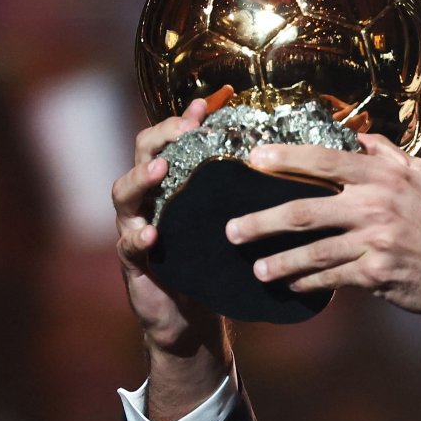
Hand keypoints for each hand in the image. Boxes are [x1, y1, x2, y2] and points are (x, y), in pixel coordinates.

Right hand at [113, 98, 225, 355]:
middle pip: (142, 156)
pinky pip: (128, 245)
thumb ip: (248, 199)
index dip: (183, 121)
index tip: (203, 103)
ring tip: (159, 170)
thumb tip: (296, 170)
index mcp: (174, 188)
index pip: (172, 143)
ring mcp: (135, 228)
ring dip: (141, 179)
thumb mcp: (231, 227)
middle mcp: (150, 201)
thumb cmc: (215, 266)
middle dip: (159, 138)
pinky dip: (138, 236)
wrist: (191, 317)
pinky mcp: (133, 262)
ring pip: (124, 194)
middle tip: (182, 130)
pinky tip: (151, 233)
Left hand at [226, 136, 420, 321]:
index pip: (325, 160)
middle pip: (304, 211)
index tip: (253, 159)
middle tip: (232, 231)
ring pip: (312, 252)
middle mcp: (376, 205)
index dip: (285, 158)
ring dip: (279, 262)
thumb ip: (391, 156)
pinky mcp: (376, 274)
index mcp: (385, 176)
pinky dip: (308, 283)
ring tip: (257, 269)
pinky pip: (331, 278)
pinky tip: (291, 286)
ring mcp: (375, 241)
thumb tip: (361, 138)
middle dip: (261, 222)